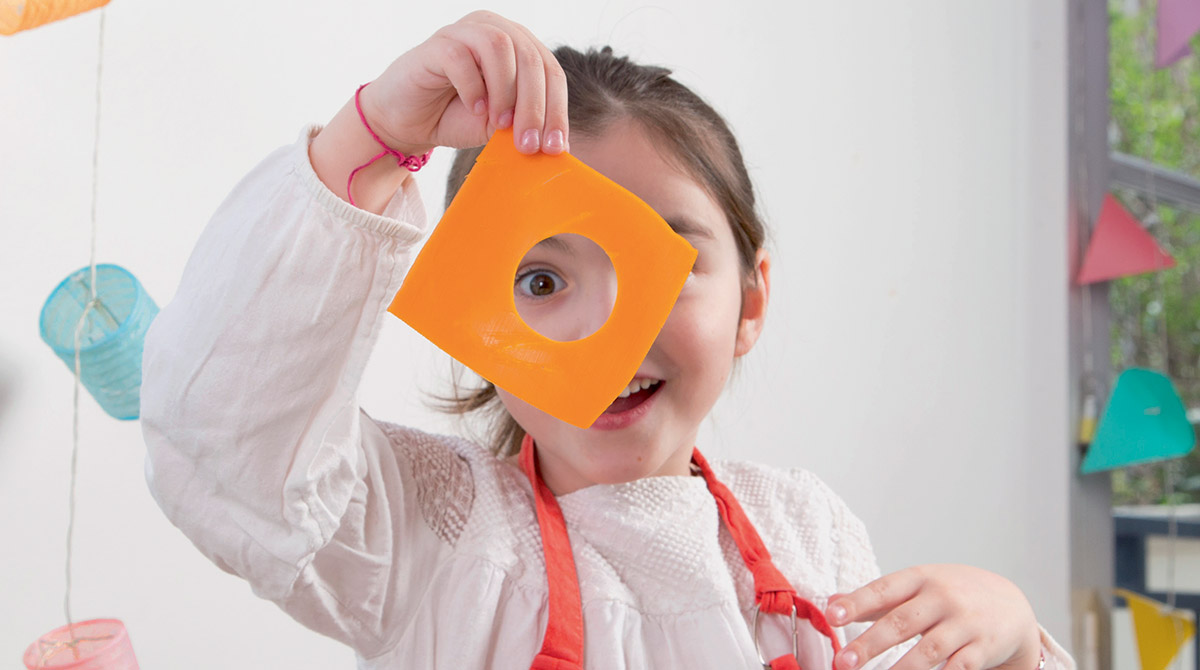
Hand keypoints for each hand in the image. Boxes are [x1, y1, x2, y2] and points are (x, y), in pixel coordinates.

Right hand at [359, 10, 567, 155]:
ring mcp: (465, 32)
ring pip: (500, 47)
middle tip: (528, 144)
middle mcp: (495, 30)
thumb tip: (554, 143)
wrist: (407, 121)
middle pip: (530, 57)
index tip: (555, 147)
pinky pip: (461, 56)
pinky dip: (473, 86)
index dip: (557, 110)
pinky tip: (474, 108)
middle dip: (535, 106)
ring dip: (506, 91)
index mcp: (519, 47)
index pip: (550, 71)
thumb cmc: (456, 117)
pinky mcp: (437, 44)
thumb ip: (524, 123)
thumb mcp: (499, 125)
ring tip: (499, 123)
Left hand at [825, 564, 1041, 669]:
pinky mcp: (982, 649)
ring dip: (901, 668)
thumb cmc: (953, 594)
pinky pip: (958, 668)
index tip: (833, 616)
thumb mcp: (917, 586)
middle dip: (870, 643)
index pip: (883, 589)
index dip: (857, 602)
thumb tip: (831, 602)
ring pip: (929, 650)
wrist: (1010, 604)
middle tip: (844, 662)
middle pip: (902, 622)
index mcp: (921, 578)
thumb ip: (876, 598)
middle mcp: (943, 598)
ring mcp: (965, 623)